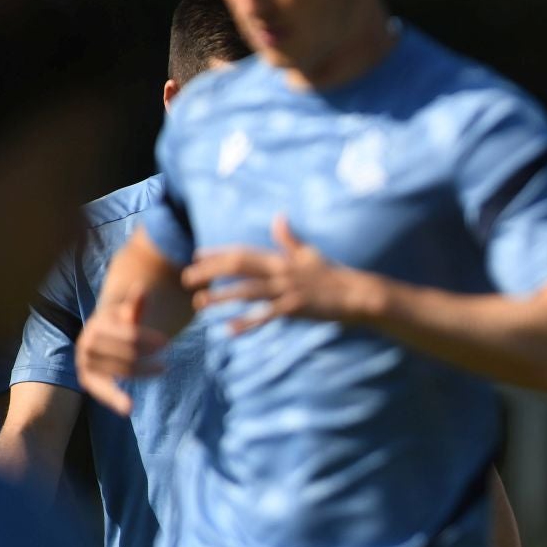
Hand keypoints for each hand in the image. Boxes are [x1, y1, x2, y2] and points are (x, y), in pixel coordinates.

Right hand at [75, 293, 167, 413]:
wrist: (101, 337)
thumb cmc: (121, 323)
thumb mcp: (128, 313)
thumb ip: (135, 305)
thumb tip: (142, 288)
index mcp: (97, 325)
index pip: (126, 334)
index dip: (147, 338)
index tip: (167, 343)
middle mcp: (86, 344)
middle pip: (122, 354)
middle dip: (145, 358)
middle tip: (166, 361)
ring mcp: (85, 363)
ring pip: (117, 371)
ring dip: (141, 373)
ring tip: (162, 368)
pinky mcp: (87, 379)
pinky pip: (101, 390)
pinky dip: (114, 399)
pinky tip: (129, 408)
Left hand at [183, 215, 382, 334]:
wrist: (359, 294)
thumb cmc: (335, 275)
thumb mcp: (311, 255)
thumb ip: (290, 239)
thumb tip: (279, 217)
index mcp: (282, 259)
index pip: (243, 252)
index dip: (218, 253)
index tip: (197, 256)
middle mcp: (281, 271)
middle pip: (238, 267)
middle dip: (210, 271)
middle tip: (187, 278)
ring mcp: (288, 290)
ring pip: (247, 291)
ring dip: (222, 296)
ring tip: (200, 302)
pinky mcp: (296, 308)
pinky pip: (266, 315)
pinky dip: (247, 322)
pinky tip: (229, 329)